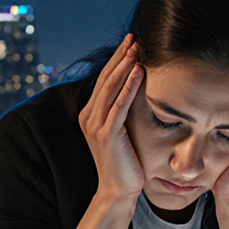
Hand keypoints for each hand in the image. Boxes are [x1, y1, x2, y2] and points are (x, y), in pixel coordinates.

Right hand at [78, 34, 144, 200]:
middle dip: (121, 56)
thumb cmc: (124, 163)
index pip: (104, 80)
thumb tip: (136, 90)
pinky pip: (119, 105)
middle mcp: (88, 117)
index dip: (117, 60)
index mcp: (89, 114)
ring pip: (111, 88)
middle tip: (134, 37)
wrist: (117, 190)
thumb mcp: (120, 132)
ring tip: (137, 48)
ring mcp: (95, 126)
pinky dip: (129, 87)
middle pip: (106, 79)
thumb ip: (121, 112)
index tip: (130, 43)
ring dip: (125, 66)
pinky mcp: (107, 134)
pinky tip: (140, 72)